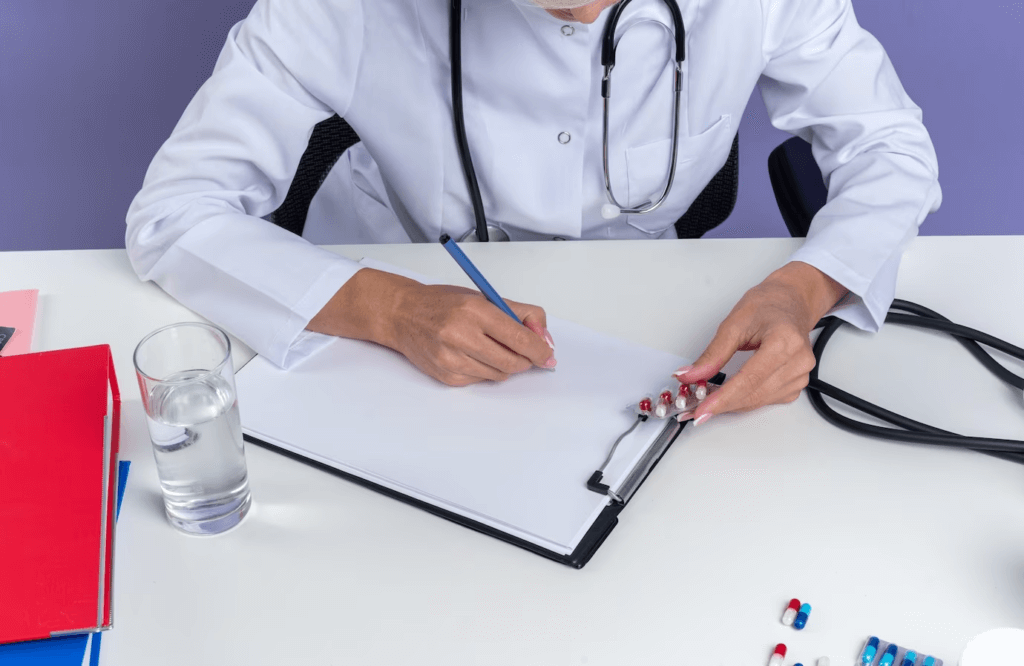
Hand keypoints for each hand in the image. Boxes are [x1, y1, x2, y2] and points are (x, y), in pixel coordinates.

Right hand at [307, 268, 555, 386]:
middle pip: (512, 362)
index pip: (519, 338)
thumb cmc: (444, 304)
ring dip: (504, 365)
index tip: (548, 354)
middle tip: (526, 353)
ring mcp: (451, 358)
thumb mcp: (484, 297)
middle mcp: (460, 335)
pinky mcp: (445, 375)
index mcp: (474, 310)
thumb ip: (520, 313)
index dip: (540, 349)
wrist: (403, 314)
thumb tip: (544, 338)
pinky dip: (485, 370)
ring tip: (491, 347)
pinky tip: (472, 355)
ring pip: (499, 374)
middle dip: (525, 360)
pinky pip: (481, 380)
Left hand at [672, 261, 848, 425]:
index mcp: (784, 341)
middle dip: (722, 404)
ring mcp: (801, 374)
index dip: (723, 398)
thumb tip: (691, 376)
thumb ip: (713, 354)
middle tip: (695, 409)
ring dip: (732, 404)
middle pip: (754, 394)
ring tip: (708, 400)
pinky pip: (767, 400)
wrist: (791, 301)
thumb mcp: (734, 323)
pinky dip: (746, 400)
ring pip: (759, 401)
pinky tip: (730, 395)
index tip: (701, 410)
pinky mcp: (798, 383)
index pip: (749, 379)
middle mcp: (798, 361)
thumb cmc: (767, 305)